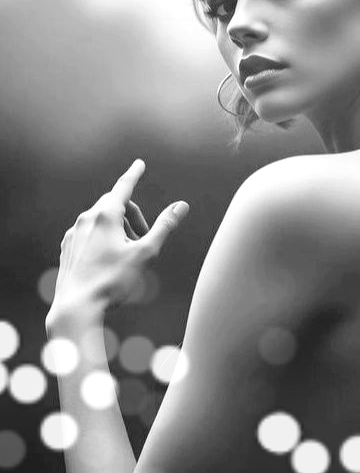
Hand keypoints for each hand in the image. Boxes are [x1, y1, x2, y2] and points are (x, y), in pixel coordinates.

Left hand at [49, 159, 188, 321]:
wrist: (76, 308)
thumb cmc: (112, 281)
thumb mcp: (145, 253)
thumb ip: (164, 227)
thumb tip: (181, 206)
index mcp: (106, 215)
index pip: (124, 186)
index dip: (134, 174)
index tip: (139, 164)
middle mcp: (86, 219)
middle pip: (115, 205)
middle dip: (134, 216)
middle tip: (146, 238)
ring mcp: (73, 234)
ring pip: (101, 221)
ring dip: (119, 229)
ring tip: (128, 255)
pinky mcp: (67, 248)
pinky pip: (89, 234)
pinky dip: (103, 239)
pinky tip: (109, 262)